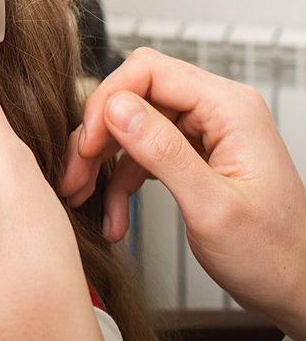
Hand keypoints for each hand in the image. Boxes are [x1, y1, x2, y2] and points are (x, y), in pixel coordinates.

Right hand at [59, 47, 305, 337]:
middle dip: (98, 136)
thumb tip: (116, 107)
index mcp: (230, 108)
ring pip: (131, 125)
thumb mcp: (212, 206)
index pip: (148, 70)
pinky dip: (120, 182)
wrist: (297, 289)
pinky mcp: (192, 154)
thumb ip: (162, 151)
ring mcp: (204, 132)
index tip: (89, 145)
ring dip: (102, 163)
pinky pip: (142, 153)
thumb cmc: (274, 255)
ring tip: (83, 196)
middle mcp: (217, 110)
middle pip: (134, 96)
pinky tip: (114, 216)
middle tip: (75, 174)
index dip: (108, 102)